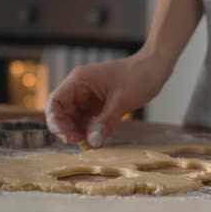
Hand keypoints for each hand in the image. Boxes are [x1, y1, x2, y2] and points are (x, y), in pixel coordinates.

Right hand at [45, 52, 169, 147]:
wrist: (155, 67)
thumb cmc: (139, 76)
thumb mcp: (121, 102)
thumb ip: (104, 123)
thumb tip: (92, 143)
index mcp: (79, 80)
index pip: (55, 102)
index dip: (57, 122)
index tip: (70, 137)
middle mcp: (79, 88)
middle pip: (62, 112)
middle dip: (67, 129)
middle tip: (81, 143)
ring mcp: (88, 96)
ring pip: (73, 118)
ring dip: (78, 131)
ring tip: (89, 143)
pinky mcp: (98, 103)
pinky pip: (87, 119)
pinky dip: (89, 130)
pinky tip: (96, 138)